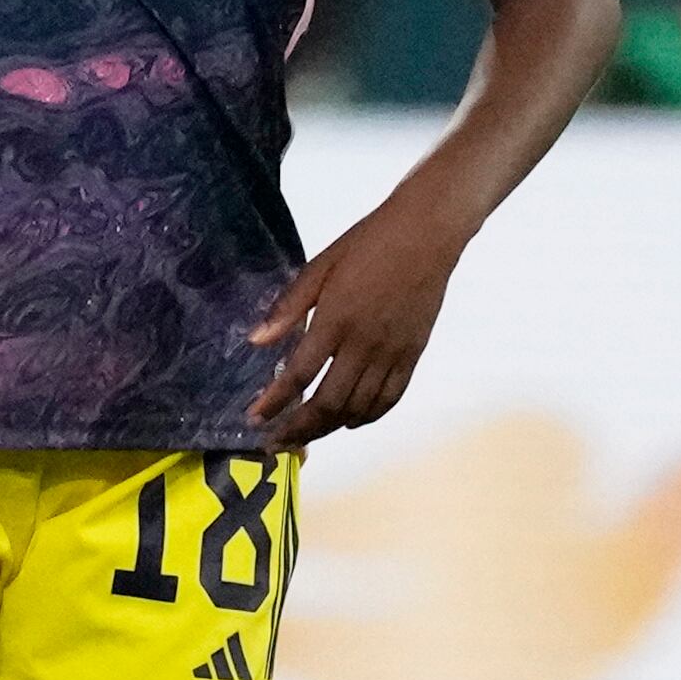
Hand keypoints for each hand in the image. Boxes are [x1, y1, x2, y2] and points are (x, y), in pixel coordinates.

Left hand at [247, 189, 473, 451]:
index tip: (254, 419)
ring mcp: (392, 353)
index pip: (300, 374)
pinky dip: (367, 416)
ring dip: (329, 428)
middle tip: (274, 443)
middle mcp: (365, 345)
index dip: (275, 402)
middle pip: (329, 402)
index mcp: (336, 320)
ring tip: (304, 437)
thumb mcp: (319, 266)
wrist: (425, 236)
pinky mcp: (413, 355)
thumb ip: (288, 307)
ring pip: (359, 407)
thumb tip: (256, 342)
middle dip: (299, 428)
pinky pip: (390, 398)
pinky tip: (349, 422)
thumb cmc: (366, 244)